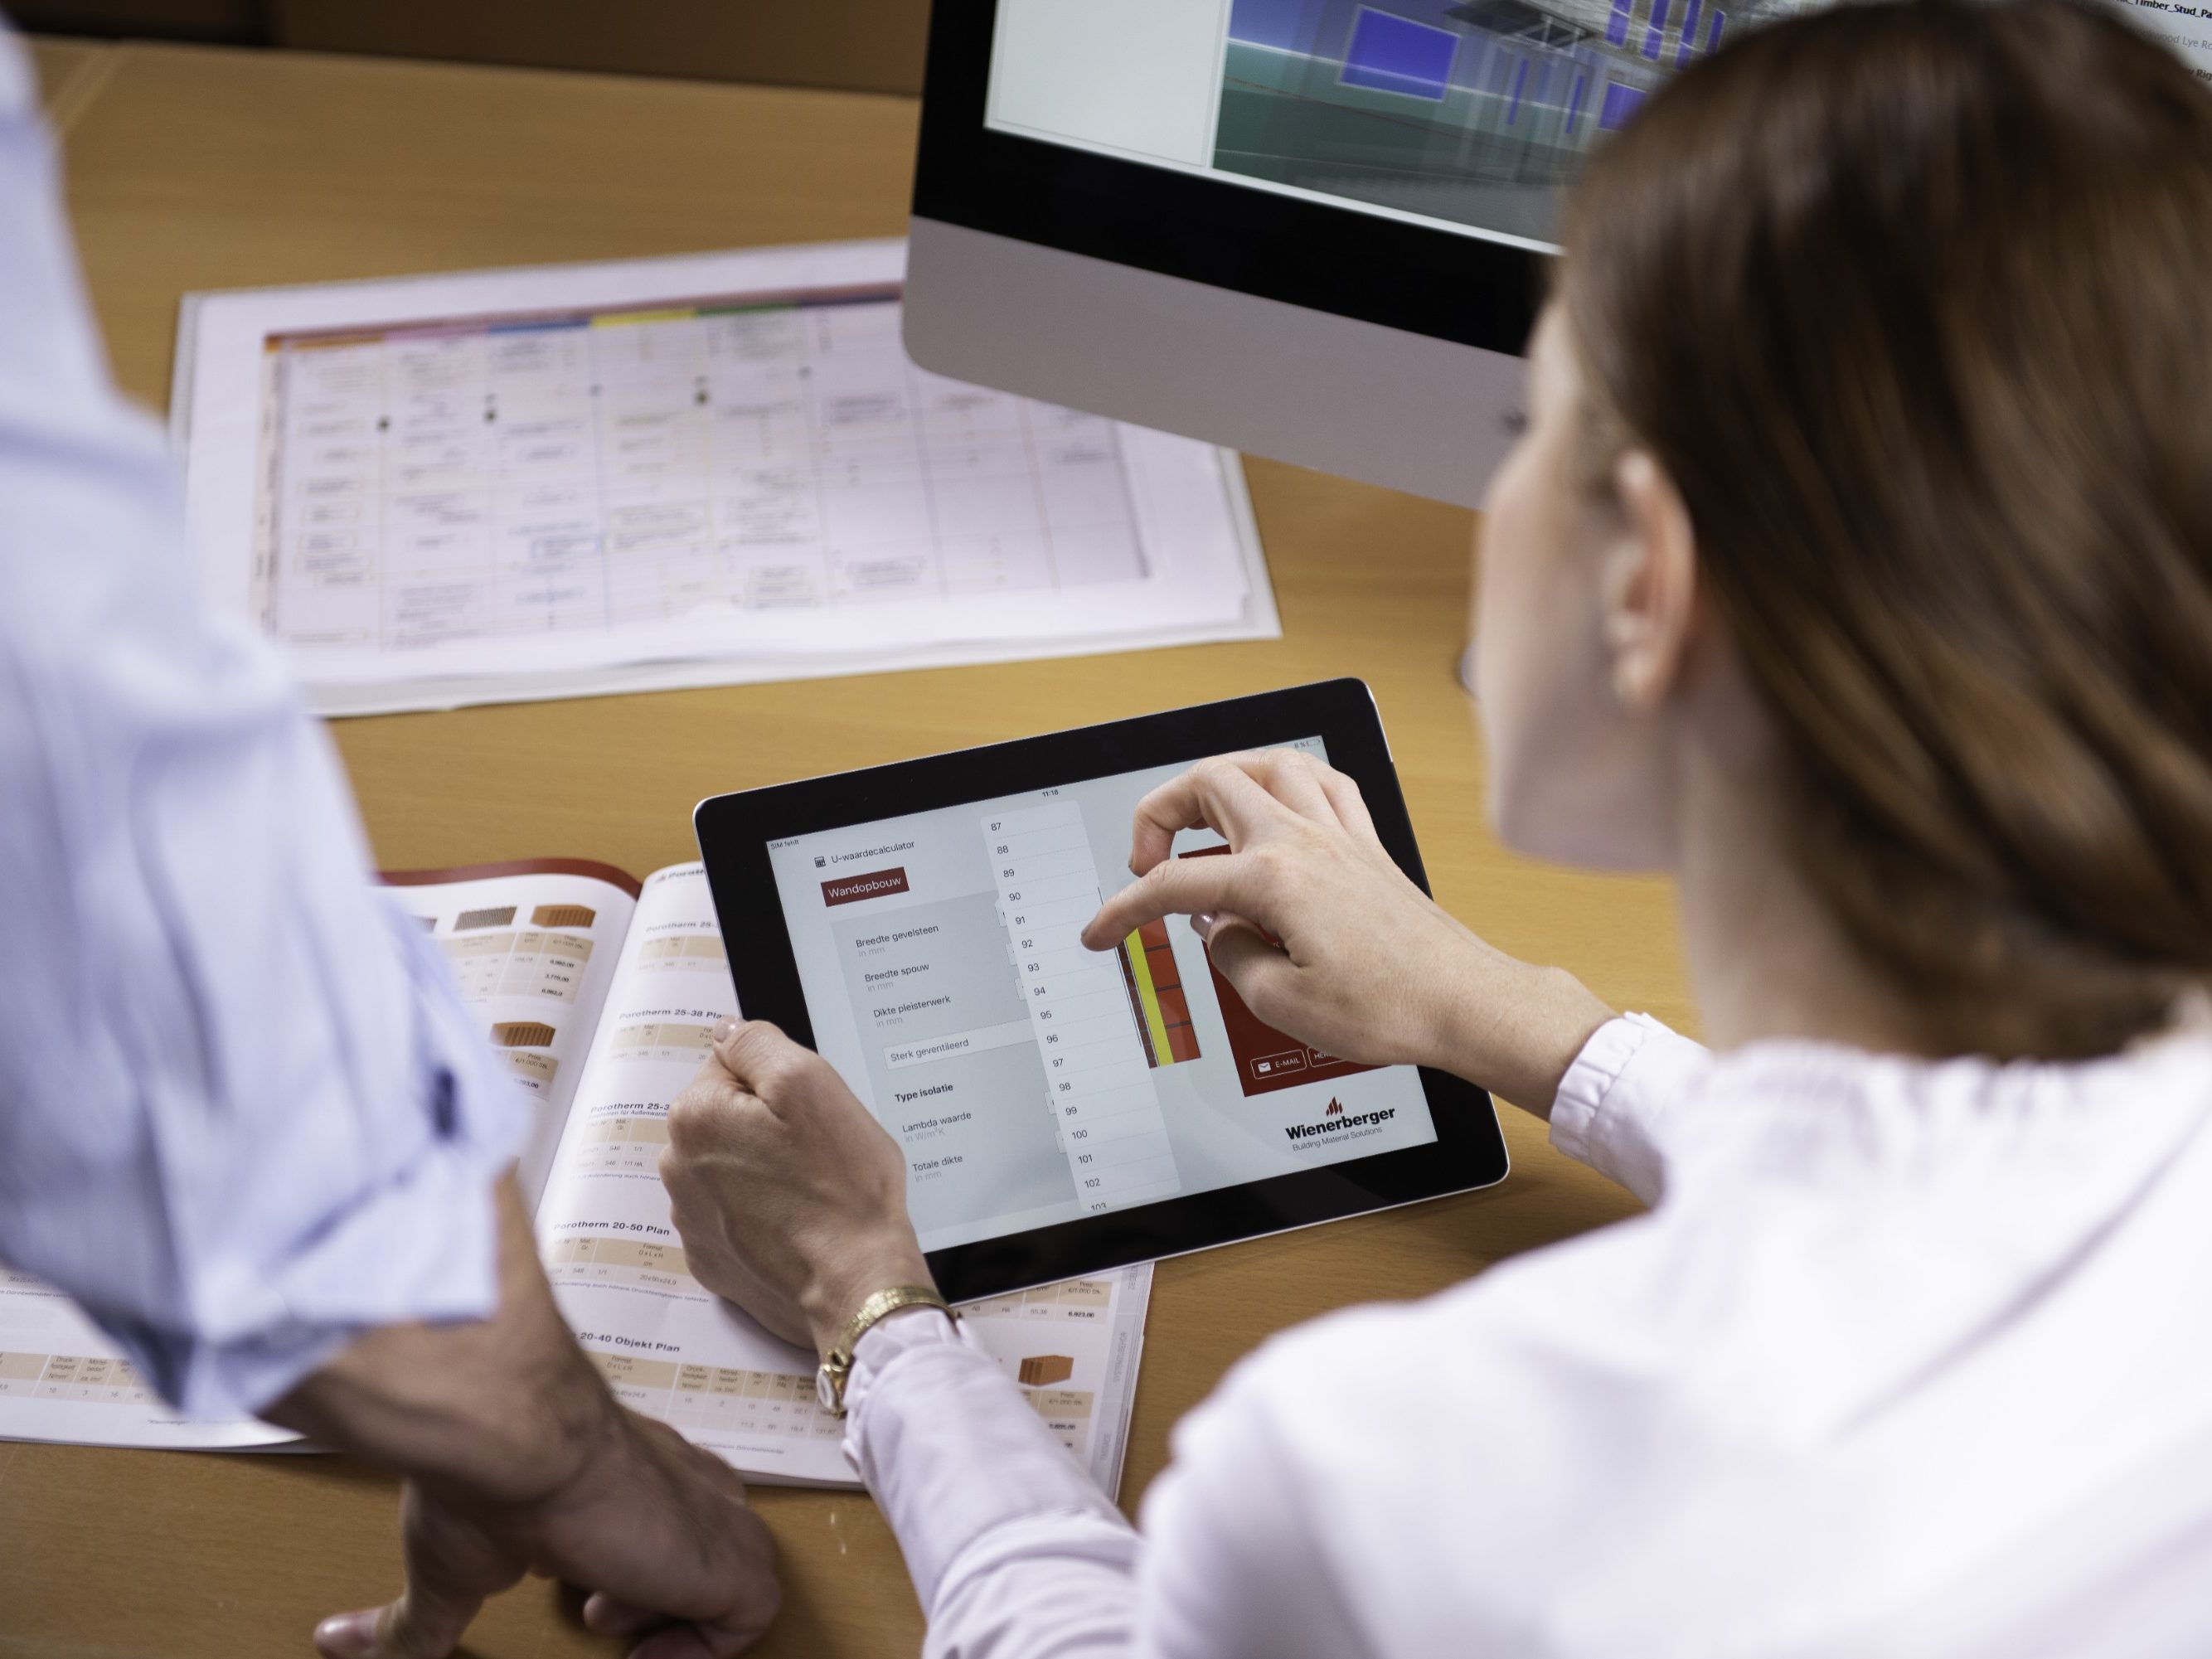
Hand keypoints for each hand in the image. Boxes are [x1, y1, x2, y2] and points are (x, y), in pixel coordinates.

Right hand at [275, 1181, 779, 1658]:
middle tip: (596, 1604)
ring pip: (736, 1569)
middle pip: (707, 1534)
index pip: (660, 1510)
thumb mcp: (447, 1569)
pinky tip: (643, 1651)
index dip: (631, 1564)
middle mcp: (675, 1483)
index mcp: (621, 1473)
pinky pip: (753, 1611)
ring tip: (608, 1614)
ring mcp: (707, 1515)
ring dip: (679, 1614)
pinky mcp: (727, 1558)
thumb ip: (401, 1622)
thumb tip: (332, 1641)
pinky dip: (707, 1647)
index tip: (582, 1595)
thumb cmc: (486, 1482)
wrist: (524, 1438)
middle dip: (659, 1587)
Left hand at [662, 1020, 932, 1354]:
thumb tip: (729, 1029)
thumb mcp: (813, 1084)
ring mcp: (693, 1220)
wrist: (857, 1287)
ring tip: (812, 1190)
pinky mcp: (713, 1258)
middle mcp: (678, 1168)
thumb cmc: (843, 1192)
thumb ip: (759, 1043)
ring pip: (733, 1165)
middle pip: (729, 1115)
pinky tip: (800, 1222)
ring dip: (766, 1168)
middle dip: (770, 1124)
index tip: (809, 1112)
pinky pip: (736, 1213)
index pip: (731, 1062)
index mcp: (696, 1117)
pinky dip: (764, 1212)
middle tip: (818, 1151)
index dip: (781, 1080)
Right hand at [1079, 749, 1613, 1114]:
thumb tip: (1219, 932)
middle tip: (1147, 862)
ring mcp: (1339, 835)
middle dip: (1158, 813)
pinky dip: (1286, 780)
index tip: (1102, 932)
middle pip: (1209, 782)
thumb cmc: (1390, 1007)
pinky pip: (1322, 781)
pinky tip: (1277, 803)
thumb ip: (1231, 958)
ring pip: (1268, 761)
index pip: (1174, 882)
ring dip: (1221, 778)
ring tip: (1200, 816)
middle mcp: (1304, 840)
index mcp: (1274, 879)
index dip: (1123, 909)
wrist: (1464, 1003)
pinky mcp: (1367, 845)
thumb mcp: (1282, 1004)